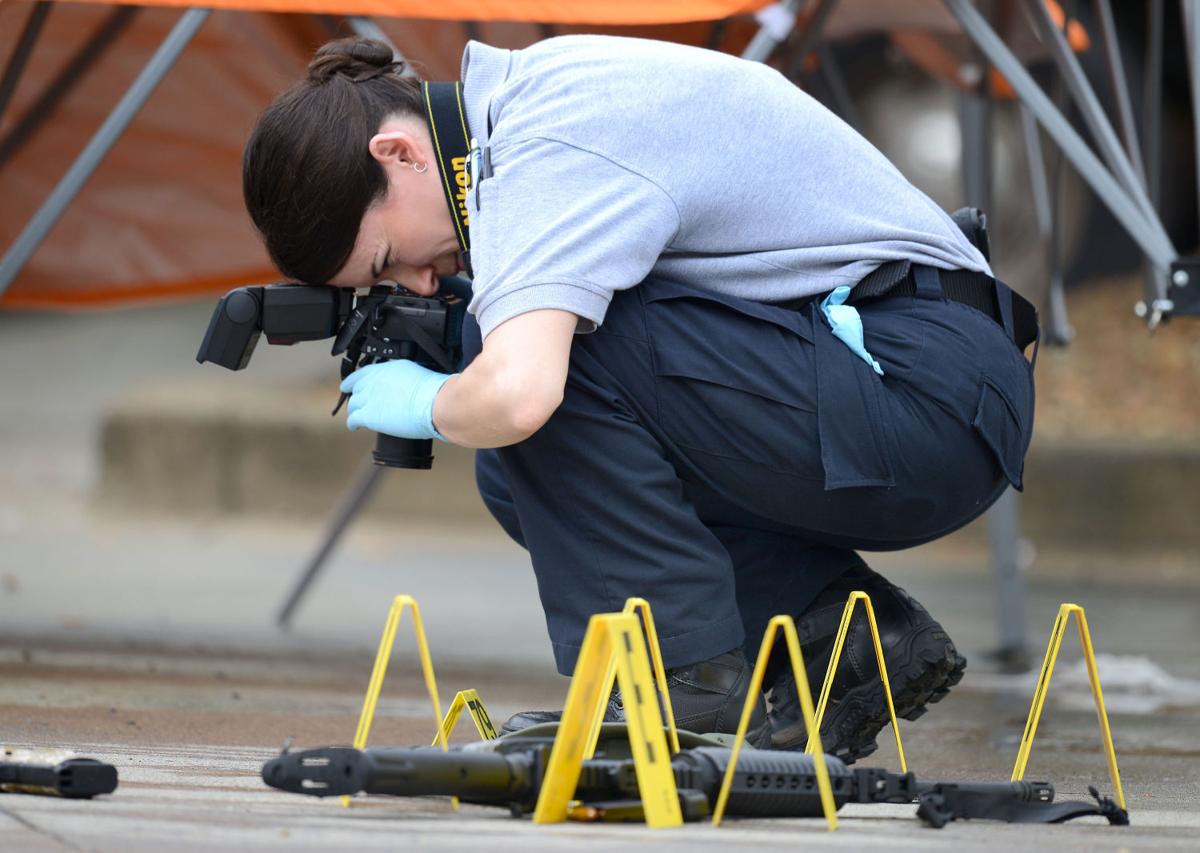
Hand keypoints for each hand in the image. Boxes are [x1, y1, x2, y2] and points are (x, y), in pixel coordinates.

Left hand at [339, 360, 453, 439]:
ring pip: (353, 404)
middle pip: (356, 389)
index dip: (354, 381)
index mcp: (384, 369)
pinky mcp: (368, 416)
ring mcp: (369, 398)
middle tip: (359, 403)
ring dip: (355, 410)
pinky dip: (352, 423)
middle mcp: (373, 381)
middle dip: (357, 396)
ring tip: (357, 415)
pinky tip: (354, 426)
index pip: (362, 373)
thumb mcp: (414, 373)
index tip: (350, 385)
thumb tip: (402, 382)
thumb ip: (401, 376)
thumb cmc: (432, 390)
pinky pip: (353, 420)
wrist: (433, 403)